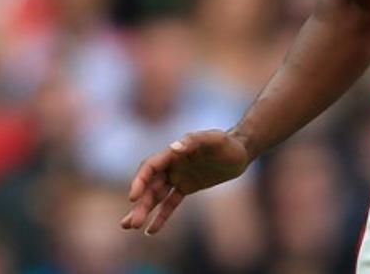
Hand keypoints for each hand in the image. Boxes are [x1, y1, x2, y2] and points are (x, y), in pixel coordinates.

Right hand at [120, 130, 251, 234]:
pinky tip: (151, 231)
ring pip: (156, 195)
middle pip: (150, 185)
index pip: (150, 167)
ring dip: (144, 210)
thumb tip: (173, 148)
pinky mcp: (186, 187)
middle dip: (140, 204)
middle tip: (129, 223)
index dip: (139, 181)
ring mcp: (178, 176)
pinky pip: (170, 203)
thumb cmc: (228, 143)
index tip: (133, 198)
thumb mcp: (214, 139)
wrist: (241, 151)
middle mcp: (172, 165)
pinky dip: (161, 216)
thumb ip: (195, 141)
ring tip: (130, 227)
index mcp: (174, 152)